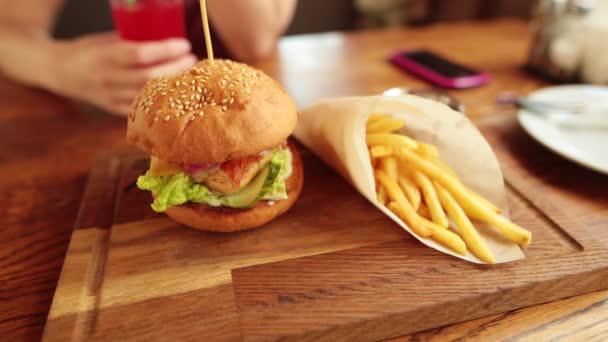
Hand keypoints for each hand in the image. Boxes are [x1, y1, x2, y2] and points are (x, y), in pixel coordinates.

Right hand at [48, 32, 196, 115]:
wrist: (58, 72)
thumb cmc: (86, 50)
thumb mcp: (105, 39)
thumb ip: (131, 40)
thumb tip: (165, 36)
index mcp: (104, 56)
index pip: (140, 54)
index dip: (165, 50)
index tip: (184, 44)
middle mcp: (107, 78)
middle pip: (148, 77)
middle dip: (175, 68)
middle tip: (192, 60)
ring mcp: (110, 96)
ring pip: (147, 95)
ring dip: (172, 86)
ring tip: (188, 75)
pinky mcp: (113, 109)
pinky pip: (141, 108)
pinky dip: (160, 100)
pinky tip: (174, 92)